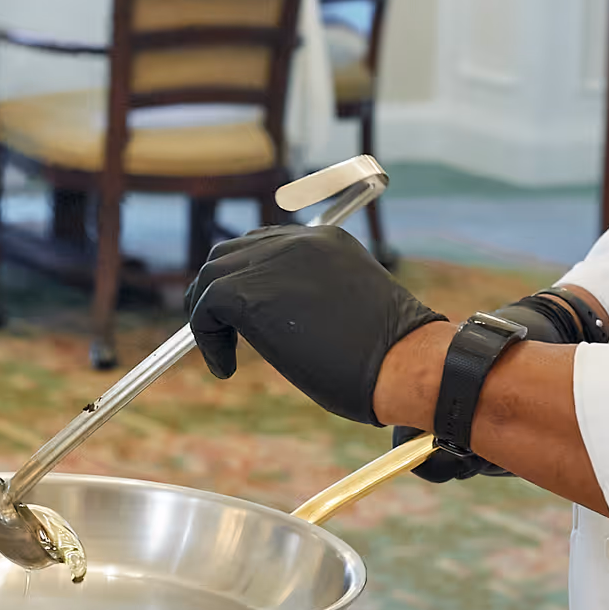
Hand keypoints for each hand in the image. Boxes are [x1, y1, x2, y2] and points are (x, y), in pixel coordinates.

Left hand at [185, 224, 442, 424]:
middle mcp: (298, 241)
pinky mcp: (251, 291)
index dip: (247, 278)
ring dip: (209, 316)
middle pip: (232, 252)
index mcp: (326, 241)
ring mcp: (273, 261)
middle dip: (218, 290)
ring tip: (222, 353)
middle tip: (221, 331)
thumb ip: (310, 302)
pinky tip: (226, 368)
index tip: (244, 316)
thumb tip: (273, 324)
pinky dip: (207, 339)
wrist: (403, 361)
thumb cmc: (389, 357)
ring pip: (213, 275)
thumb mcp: (347, 314)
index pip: (265, 244)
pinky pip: (205, 307)